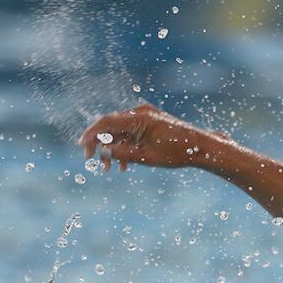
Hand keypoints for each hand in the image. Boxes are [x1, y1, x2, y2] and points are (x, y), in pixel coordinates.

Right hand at [79, 104, 226, 171]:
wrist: (200, 148)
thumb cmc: (177, 152)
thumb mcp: (147, 157)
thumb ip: (123, 153)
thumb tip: (103, 151)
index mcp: (139, 118)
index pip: (107, 122)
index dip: (92, 134)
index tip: (82, 147)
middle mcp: (140, 113)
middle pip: (111, 126)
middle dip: (100, 144)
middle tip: (91, 161)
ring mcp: (145, 117)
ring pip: (120, 132)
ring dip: (112, 149)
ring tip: (108, 169)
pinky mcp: (150, 123)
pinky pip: (131, 133)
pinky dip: (124, 147)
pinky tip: (123, 165)